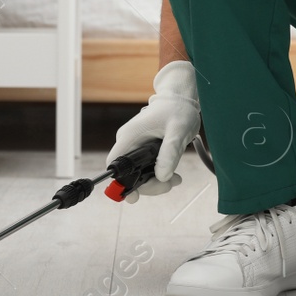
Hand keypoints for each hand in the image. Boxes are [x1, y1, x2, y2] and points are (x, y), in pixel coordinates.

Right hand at [107, 60, 200, 202]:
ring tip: (175, 179)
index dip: (120, 182)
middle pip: (128, 174)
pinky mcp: (144, 151)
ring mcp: (136, 147)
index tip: (135, 196)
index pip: (115, 164)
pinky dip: (159, 175)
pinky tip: (172, 175)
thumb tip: (162, 176)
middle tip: (169, 183)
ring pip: (139, 174)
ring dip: (156, 181)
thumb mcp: (178, 131)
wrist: (181, 100)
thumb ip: (170, 152)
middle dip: (148, 184)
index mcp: (130, 136)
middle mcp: (129, 143)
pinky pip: (146, 169)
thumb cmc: (178, 109)